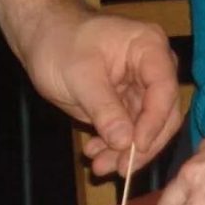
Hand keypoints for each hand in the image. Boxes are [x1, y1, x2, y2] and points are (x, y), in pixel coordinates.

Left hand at [21, 3, 181, 176]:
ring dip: (125, 152)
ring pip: (148, 129)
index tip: (135, 147)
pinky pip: (131, 132)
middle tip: (120, 168)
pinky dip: (115, 147)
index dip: (153, 122)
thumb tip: (124, 142)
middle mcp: (155, 69)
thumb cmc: (58, 42)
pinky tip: (96, 153)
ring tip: (100, 166)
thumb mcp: (79, 75)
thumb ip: (104, 108)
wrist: (41, 36)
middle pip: (163, 115)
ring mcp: (144, 88)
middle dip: (140, 145)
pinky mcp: (130, 104)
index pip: (164, 90)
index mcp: (150, 48)